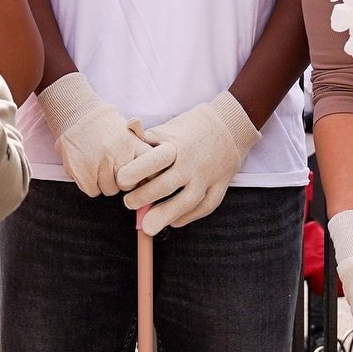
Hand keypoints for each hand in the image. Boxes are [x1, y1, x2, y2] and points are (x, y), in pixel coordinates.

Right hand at [37, 71, 152, 196]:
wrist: (77, 115)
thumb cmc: (106, 127)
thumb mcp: (129, 132)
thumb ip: (141, 150)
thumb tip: (156, 175)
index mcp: (133, 145)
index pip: (150, 171)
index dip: (145, 177)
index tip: (140, 177)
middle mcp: (118, 155)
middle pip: (127, 186)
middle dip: (122, 181)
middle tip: (113, 167)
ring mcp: (100, 164)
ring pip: (109, 190)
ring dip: (104, 182)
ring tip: (98, 164)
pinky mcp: (83, 172)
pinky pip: (92, 191)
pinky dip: (90, 184)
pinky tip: (87, 168)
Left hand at [116, 91, 259, 234]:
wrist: (230, 125)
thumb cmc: (190, 129)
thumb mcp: (168, 128)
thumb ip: (146, 139)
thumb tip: (125, 139)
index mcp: (176, 144)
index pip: (154, 160)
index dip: (135, 172)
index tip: (122, 181)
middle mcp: (193, 162)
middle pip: (167, 186)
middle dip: (144, 198)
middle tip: (129, 203)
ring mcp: (209, 176)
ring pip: (187, 202)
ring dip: (165, 215)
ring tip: (148, 226)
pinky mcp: (221, 186)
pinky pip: (205, 207)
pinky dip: (188, 217)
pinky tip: (173, 221)